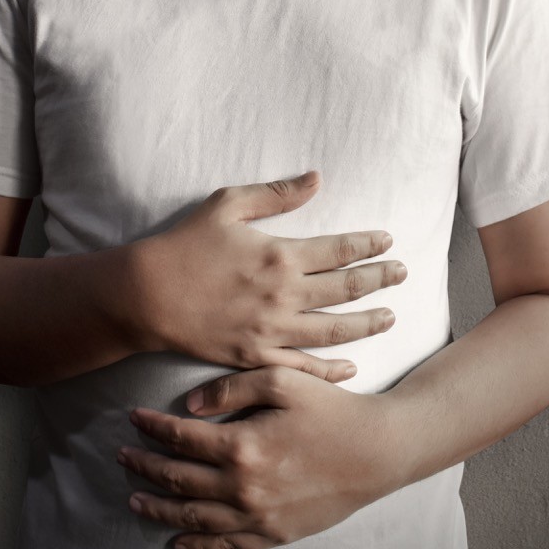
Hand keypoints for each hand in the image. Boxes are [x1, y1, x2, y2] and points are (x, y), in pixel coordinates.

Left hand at [116, 365, 406, 548]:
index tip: (133, 418)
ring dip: (158, 508)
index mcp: (241, 446)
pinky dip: (196, 545)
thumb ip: (232, 387)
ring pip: (193, 517)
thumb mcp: (284, 381)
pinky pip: (225, 545)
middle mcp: (243, 487)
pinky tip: (177, 541)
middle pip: (177, 479)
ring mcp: (257, 515)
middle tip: (122, 456)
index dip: (152, 428)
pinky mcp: (274, 533)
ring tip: (134, 499)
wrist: (379, 451)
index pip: (180, 438)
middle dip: (144, 466)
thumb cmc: (334, 410)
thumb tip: (188, 406)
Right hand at [130, 170, 408, 381]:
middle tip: (403, 275)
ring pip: (334, 330)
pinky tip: (350, 366)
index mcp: (280, 254)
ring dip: (367, 324)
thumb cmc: (184, 245)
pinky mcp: (255, 356)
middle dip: (380, 280)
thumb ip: (276, 195)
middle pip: (346, 289)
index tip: (388, 242)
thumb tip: (317, 179)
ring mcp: (271, 330)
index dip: (368, 245)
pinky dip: (330, 369)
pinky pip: (302, 367)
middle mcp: (284, 295)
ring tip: (390, 318)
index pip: (340, 249)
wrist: (145, 295)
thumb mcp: (227, 205)